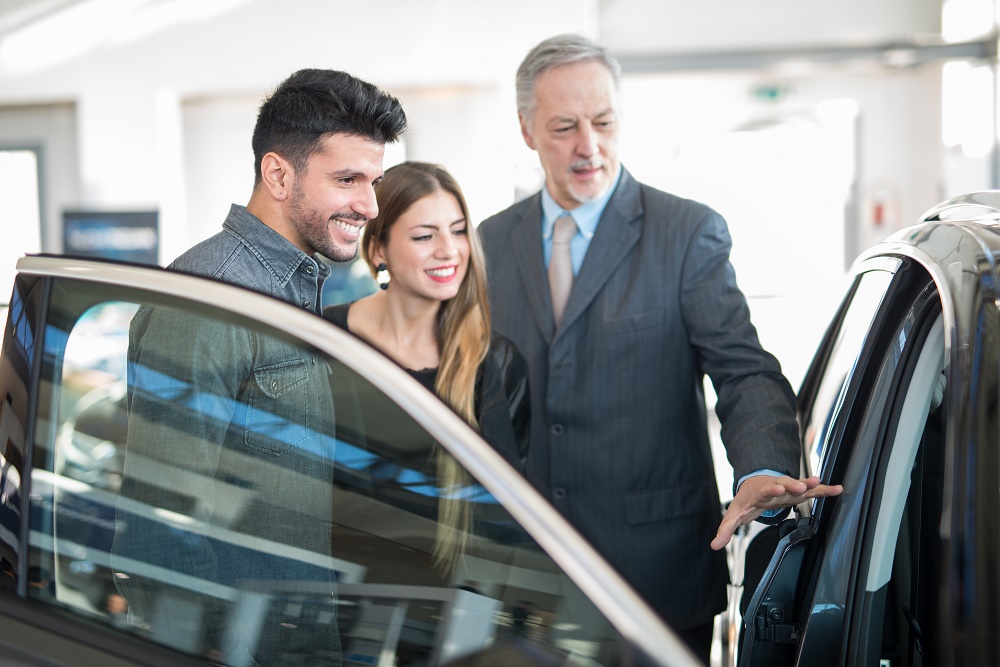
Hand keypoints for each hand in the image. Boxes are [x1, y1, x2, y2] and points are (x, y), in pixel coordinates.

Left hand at [710, 475, 842, 550]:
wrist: (754, 485)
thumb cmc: (746, 501)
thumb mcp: (734, 515)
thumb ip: (725, 530)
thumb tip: (714, 546)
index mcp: (759, 492)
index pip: (765, 490)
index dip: (772, 489)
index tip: (779, 487)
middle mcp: (775, 487)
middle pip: (785, 485)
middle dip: (792, 485)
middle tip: (800, 486)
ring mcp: (788, 488)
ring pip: (800, 485)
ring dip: (810, 484)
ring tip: (820, 482)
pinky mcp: (798, 491)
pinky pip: (812, 490)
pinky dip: (824, 490)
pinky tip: (837, 489)